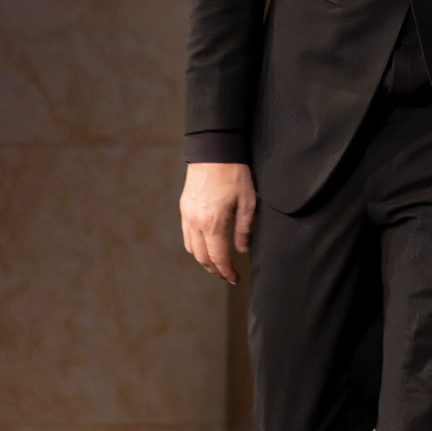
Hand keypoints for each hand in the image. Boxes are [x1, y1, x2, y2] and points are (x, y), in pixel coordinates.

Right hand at [179, 162, 256, 283]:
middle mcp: (196, 222)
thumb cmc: (234, 173)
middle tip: (227, 275)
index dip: (226, 271)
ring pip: (191, 248)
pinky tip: (206, 246)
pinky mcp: (184, 209)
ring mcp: (187, 215)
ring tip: (218, 263)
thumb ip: (244, 228)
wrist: (213, 151)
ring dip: (203, 260)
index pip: (218, 256)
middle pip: (202, 257)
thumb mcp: (248, 200)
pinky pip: (186, 236)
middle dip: (214, 269)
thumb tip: (242, 250)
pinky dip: (195, 247)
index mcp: (213, 222)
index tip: (234, 278)